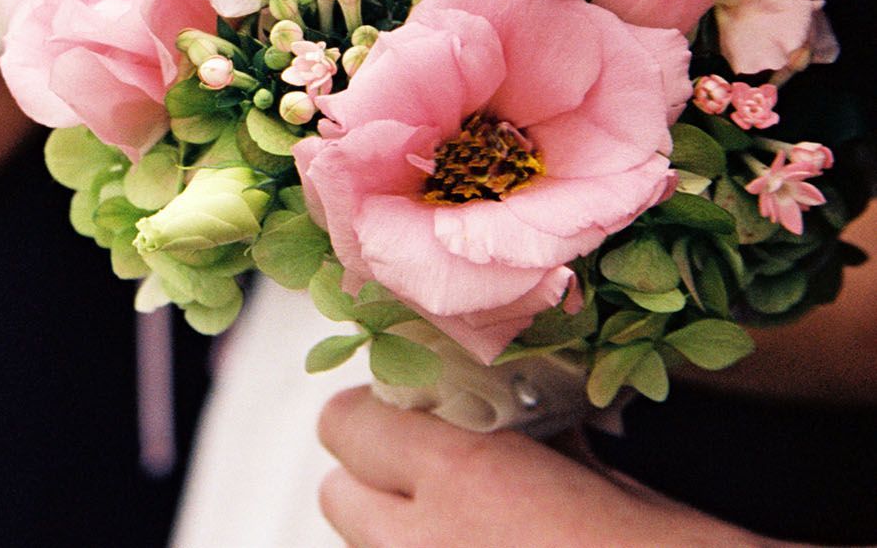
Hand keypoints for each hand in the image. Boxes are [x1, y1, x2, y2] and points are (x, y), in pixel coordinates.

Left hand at [316, 387, 775, 547]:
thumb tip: (498, 410)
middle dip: (377, 479)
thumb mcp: (606, 482)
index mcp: (463, 478)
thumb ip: (531, 445)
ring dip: (399, 530)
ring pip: (363, 545)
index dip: (380, 415)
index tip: (418, 410)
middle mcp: (425, 544)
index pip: (347, 421)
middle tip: (439, 475)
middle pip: (338, 492)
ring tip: (470, 525)